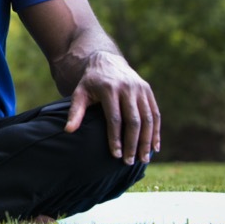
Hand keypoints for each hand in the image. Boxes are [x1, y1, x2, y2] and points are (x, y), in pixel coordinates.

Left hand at [65, 51, 160, 165]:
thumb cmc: (90, 82)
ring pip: (147, 119)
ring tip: (144, 159)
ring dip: (147, 140)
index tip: (115, 155)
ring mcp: (140, 89)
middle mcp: (127, 88)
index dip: (116, 138)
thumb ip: (75, 111)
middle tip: (129, 162)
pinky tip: (154, 146)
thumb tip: (68, 130)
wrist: (106, 61)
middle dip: (132, 143)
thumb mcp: (79, 93)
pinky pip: (155, 113)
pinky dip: (156, 131)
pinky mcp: (148, 90)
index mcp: (109, 89)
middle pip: (133, 120)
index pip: (114, 118)